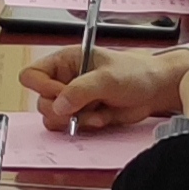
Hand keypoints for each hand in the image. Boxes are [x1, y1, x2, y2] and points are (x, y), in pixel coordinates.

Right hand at [21, 42, 188, 133]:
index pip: (32, 75)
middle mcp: (64, 80)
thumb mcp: (108, 78)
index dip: (43, 87)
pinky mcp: (80, 115)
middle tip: (83, 106)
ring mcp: (71, 100)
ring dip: (75, 120)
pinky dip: (85, 126)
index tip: (62, 94)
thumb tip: (59, 105)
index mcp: (64, 61)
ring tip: (97, 111)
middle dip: (63, 109)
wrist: (155, 90)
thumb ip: (81, 90)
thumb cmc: (136, 73)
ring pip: (53, 118)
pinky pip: (69, 127)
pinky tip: (102, 117)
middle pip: (41, 101)